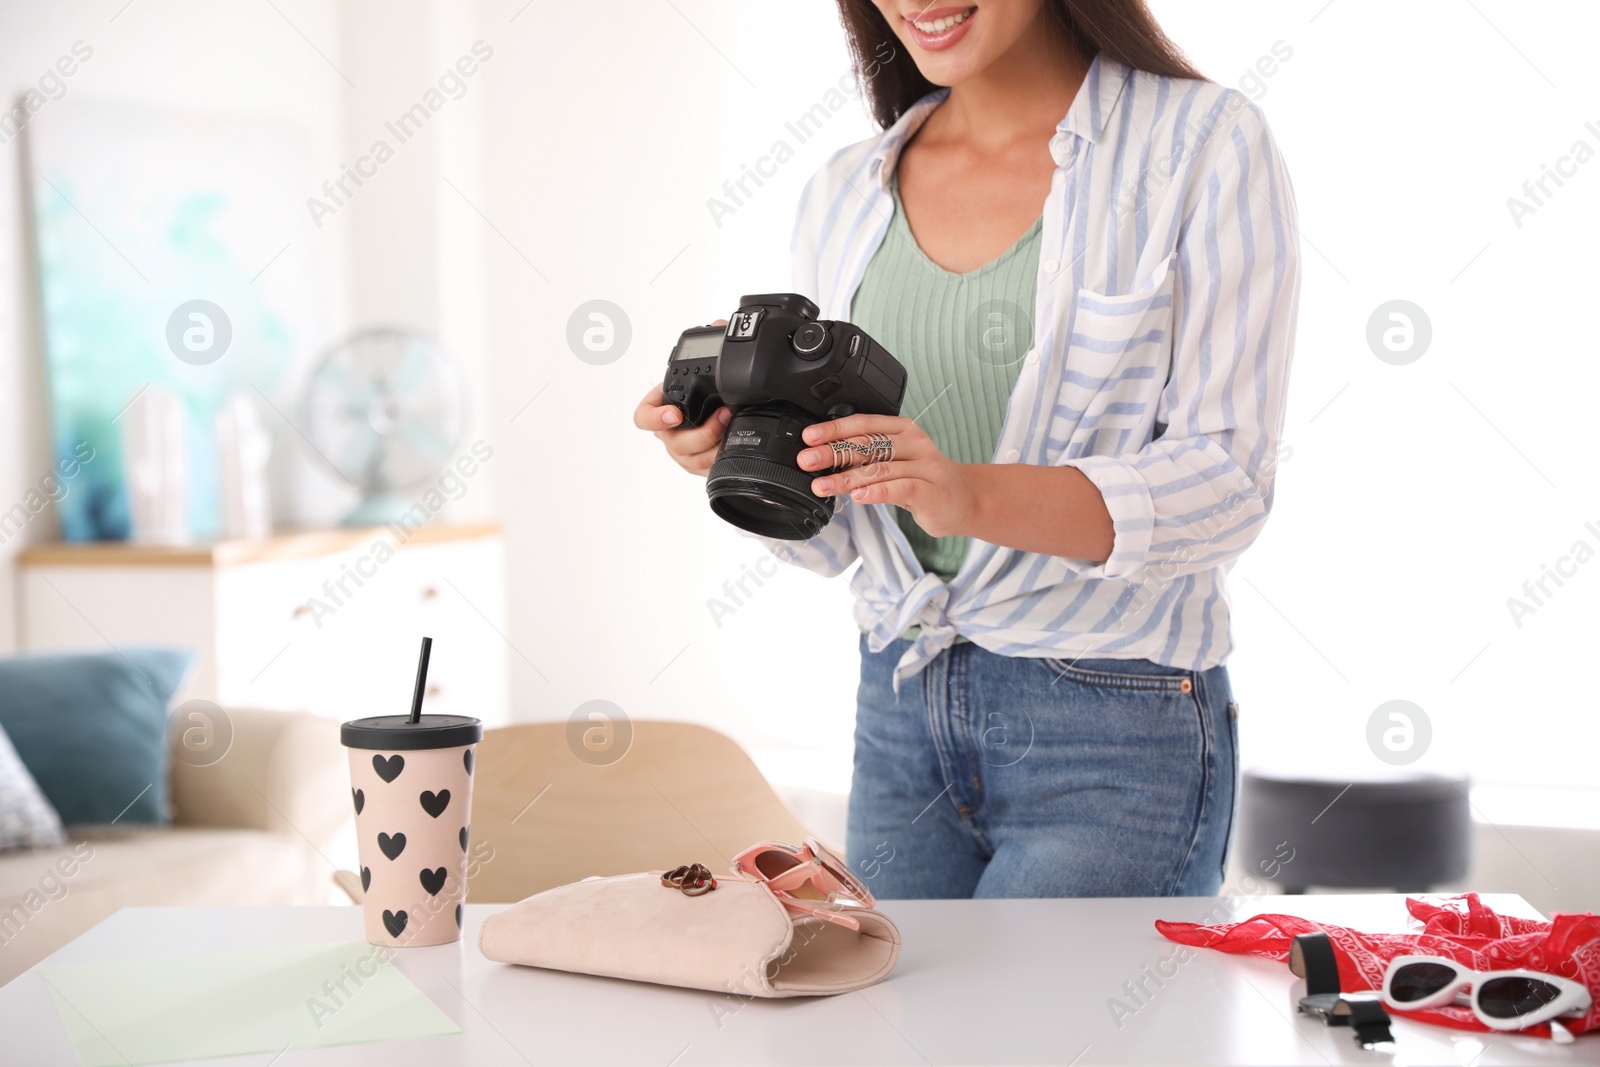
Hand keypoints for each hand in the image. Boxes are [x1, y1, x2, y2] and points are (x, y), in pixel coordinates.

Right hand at [633, 320, 729, 476]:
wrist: (729, 413)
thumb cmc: (710, 389)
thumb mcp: (713, 365)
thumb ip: (715, 343)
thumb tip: (721, 325)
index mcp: (663, 405)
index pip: (644, 415)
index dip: (655, 417)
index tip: (675, 414)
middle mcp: (668, 430)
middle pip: (671, 441)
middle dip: (700, 431)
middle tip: (723, 415)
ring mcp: (680, 449)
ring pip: (688, 457)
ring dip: (712, 443)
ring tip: (732, 425)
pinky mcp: (696, 463)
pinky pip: (701, 468)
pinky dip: (717, 457)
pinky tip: (730, 444)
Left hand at [796, 414, 976, 537]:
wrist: (965, 500)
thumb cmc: (926, 480)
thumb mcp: (896, 462)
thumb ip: (868, 458)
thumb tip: (826, 459)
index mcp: (903, 430)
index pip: (864, 424)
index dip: (834, 429)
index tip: (809, 437)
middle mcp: (915, 443)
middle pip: (868, 445)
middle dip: (833, 452)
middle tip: (807, 460)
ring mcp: (926, 466)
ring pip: (879, 469)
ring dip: (845, 478)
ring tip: (822, 485)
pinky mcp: (932, 491)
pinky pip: (900, 488)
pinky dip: (876, 492)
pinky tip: (857, 497)